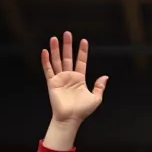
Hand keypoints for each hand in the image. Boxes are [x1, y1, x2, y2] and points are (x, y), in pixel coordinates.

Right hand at [41, 32, 106, 149]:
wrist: (70, 119)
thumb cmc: (83, 111)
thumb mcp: (96, 98)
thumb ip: (99, 87)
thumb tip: (105, 76)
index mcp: (79, 79)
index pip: (81, 61)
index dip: (82, 51)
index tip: (84, 41)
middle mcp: (69, 76)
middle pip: (67, 57)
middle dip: (67, 45)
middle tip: (67, 33)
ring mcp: (60, 79)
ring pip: (57, 60)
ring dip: (56, 49)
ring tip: (55, 38)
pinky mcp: (52, 83)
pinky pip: (48, 70)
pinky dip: (46, 61)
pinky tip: (45, 51)